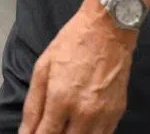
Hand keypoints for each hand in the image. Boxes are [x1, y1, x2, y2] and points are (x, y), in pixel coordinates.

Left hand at [20, 0, 135, 133]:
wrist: (110, 25)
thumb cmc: (73, 41)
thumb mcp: (44, 67)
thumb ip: (32, 105)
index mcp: (61, 99)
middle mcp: (83, 112)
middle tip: (51, 127)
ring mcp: (103, 114)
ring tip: (65, 126)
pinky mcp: (118, 111)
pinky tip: (81, 126)